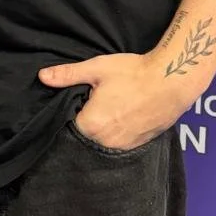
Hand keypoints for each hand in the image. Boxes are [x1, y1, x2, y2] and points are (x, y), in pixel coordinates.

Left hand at [38, 52, 186, 151]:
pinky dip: (117, 133)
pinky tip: (123, 116)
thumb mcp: (97, 69)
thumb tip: (43, 76)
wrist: (172, 80)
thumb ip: (67, 75)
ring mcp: (124, 146)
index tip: (77, 101)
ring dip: (102, 130)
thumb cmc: (134, 73)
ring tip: (111, 108)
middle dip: (86, 122)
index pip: (67, 127)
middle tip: (96, 102)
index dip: (71, 113)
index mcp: (90, 125)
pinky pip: (120, 144)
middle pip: (85, 136)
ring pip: (103, 141)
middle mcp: (105, 142)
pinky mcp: (139, 145)